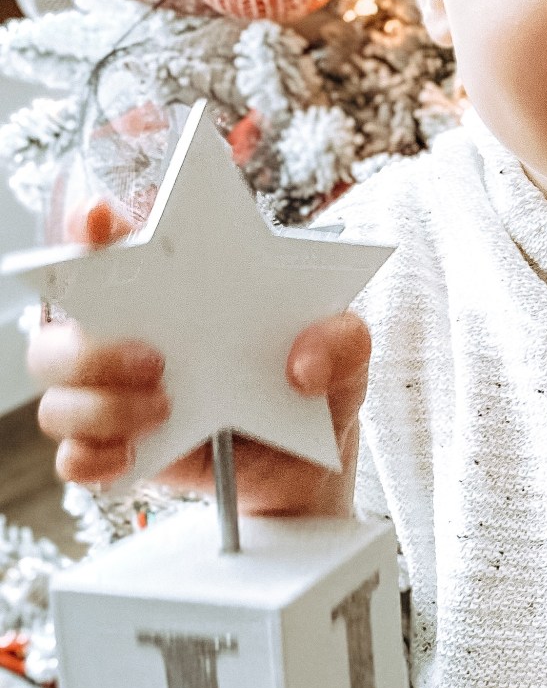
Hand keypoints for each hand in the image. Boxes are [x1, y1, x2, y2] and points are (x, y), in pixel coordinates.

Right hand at [29, 200, 370, 515]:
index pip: (105, 248)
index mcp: (166, 290)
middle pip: (60, 333)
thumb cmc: (312, 385)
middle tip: (156, 358)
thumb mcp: (346, 353)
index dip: (91, 231)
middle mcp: (122, 339)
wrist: (315, 465)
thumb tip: (304, 363)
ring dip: (101, 404)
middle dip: (92, 344)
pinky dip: (96, 459)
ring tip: (164, 405)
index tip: (99, 222)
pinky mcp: (119, 456)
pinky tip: (133, 457)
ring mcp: (112, 400)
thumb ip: (343, 339)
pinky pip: (77, 460)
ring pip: (59, 400)